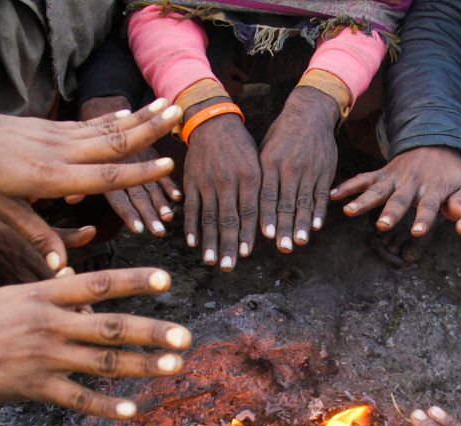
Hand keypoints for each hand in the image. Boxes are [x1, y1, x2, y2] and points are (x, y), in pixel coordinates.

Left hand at [0, 99, 181, 269]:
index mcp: (49, 177)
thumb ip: (38, 236)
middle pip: (112, 142)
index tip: (167, 164)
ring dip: (140, 116)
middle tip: (179, 115)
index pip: (103, 176)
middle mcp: (58, 152)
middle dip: (149, 130)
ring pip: (106, 127)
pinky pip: (90, 124)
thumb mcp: (4, 212)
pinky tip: (134, 111)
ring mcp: (56, 135)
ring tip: (169, 104)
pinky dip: (115, 118)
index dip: (138, 172)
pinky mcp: (52, 126)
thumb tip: (61, 270)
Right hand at [182, 98, 260, 270]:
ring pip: (209, 217)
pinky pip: (192, 208)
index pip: (249, 211)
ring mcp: (207, 182)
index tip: (247, 254)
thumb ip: (261, 191)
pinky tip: (193, 243)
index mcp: (248, 176)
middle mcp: (227, 180)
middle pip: (228, 219)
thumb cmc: (241, 146)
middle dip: (228, 246)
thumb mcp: (257, 163)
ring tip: (210, 262)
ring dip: (209, 242)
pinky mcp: (192, 181)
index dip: (247, 233)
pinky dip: (192, 226)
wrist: (212, 122)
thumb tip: (268, 222)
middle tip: (228, 267)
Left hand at [258, 86, 337, 253]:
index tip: (266, 236)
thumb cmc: (280, 136)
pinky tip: (316, 227)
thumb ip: (259, 176)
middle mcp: (291, 167)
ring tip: (300, 242)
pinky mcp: (325, 171)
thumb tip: (246, 205)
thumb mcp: (264, 150)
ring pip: (305, 202)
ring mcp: (310, 170)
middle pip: (287, 203)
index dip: (267, 216)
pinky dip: (319, 212)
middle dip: (285, 227)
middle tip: (283, 248)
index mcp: (271, 162)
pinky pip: (321, 195)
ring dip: (302, 225)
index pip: (267, 195)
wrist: (310, 113)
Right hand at [331, 146, 460, 240]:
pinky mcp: (381, 174)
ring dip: (362, 200)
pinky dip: (348, 186)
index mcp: (432, 189)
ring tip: (348, 211)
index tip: (418, 232)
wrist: (436, 144)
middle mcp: (410, 183)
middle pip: (399, 200)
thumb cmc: (451, 172)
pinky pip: (363, 179)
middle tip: (382, 226)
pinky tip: (332, 195)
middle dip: (391, 213)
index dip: (424, 219)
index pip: (428, 206)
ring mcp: (394, 178)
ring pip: (377, 190)